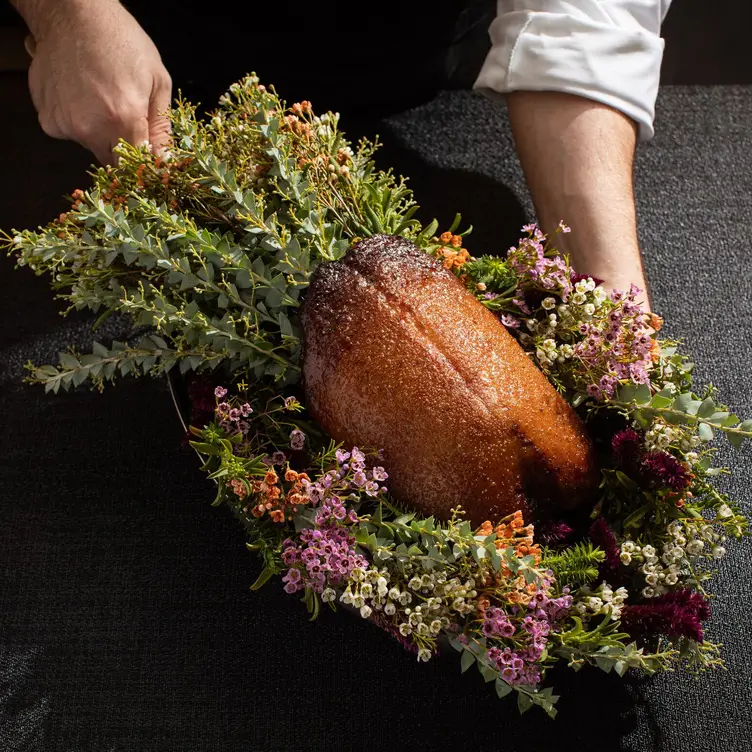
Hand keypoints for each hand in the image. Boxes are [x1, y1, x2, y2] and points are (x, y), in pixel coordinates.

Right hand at [24, 0, 171, 164]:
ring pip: (90, 145)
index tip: (146, 152)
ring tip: (100, 97)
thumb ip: (161, 129)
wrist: (74, 14)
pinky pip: (69, 131)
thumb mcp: (157, 82)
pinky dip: (76, 120)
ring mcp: (66, 124)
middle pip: (112, 161)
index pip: (137, 167)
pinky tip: (81, 95)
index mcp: (124, 121)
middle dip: (122, 148)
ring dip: (98, 132)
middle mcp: (91, 129)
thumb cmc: (122, 42)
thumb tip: (163, 162)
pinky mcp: (48, 118)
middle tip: (124, 117)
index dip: (144, 164)